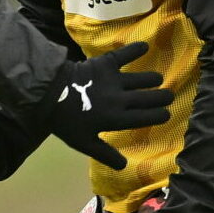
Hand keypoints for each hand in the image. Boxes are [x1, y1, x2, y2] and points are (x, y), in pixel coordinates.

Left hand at [46, 42, 171, 170]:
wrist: (47, 94)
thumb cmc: (65, 121)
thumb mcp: (83, 142)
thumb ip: (104, 153)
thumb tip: (124, 166)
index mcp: (117, 119)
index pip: (148, 117)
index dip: (160, 115)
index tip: (165, 114)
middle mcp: (121, 99)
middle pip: (151, 98)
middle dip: (162, 98)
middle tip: (166, 97)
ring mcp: (114, 80)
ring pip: (144, 79)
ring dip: (153, 79)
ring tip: (156, 80)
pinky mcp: (105, 64)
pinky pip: (124, 55)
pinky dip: (135, 50)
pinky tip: (145, 46)